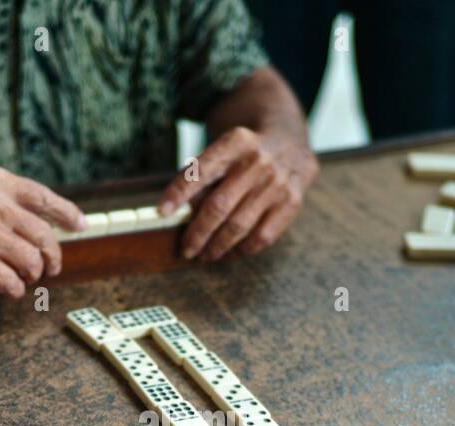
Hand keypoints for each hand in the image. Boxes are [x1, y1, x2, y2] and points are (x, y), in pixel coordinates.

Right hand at [0, 165, 85, 294]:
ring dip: (31, 275)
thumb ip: (3, 200)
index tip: (80, 225)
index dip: (68, 214)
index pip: (46, 199)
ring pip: (32, 263)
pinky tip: (7, 287)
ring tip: (22, 276)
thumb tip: (36, 223)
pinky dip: (14, 289)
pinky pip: (11, 282)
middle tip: (50, 268)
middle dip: (53, 257)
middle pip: (46, 237)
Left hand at [159, 126, 316, 262]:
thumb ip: (205, 177)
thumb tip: (183, 216)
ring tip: (205, 256)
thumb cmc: (244, 153)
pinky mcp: (291, 202)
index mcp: (235, 143)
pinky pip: (262, 236)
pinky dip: (242, 250)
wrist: (289, 140)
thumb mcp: (224, 150)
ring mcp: (277, 183)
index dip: (179, 192)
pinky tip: (229, 253)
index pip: (201, 171)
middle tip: (186, 249)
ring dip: (217, 247)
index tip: (163, 212)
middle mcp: (257, 162)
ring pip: (239, 226)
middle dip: (198, 233)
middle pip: (219, 206)